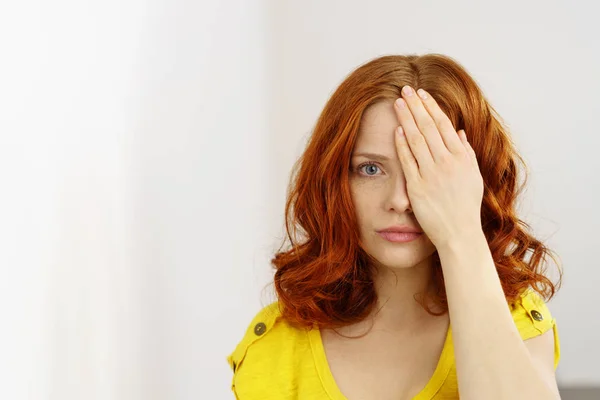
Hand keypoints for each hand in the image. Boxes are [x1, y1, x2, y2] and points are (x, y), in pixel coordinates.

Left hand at [393, 85, 483, 248]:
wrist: (460, 233)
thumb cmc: (466, 206)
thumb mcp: (472, 176)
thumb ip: (466, 152)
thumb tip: (459, 132)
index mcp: (461, 158)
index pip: (443, 125)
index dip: (431, 107)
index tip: (422, 93)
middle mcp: (447, 163)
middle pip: (428, 127)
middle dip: (416, 105)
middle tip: (405, 89)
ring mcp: (432, 174)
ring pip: (416, 140)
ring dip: (406, 119)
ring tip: (397, 103)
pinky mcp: (418, 187)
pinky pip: (408, 161)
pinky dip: (402, 145)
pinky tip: (396, 130)